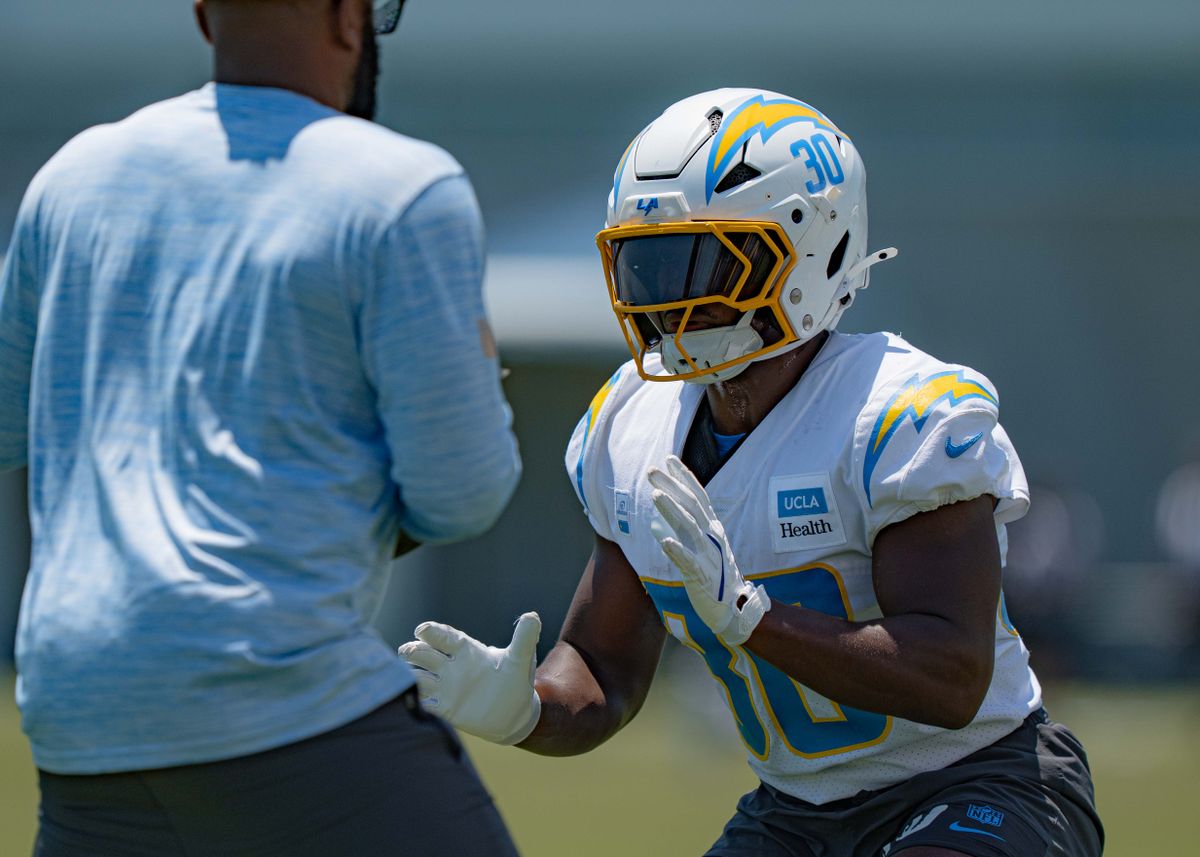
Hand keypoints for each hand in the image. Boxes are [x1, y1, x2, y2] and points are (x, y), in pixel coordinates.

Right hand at [398, 612, 541, 744]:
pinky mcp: (443, 708)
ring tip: (407, 677)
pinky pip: (423, 703)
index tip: (422, 630)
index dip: (431, 632)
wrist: (514, 713)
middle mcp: (449, 666)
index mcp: (465, 650)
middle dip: (412, 651)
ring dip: (410, 676)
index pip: (444, 636)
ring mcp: (444, 687)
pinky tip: (411, 701)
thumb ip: (524, 639)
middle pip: (421, 653)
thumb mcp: (520, 659)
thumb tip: (532, 616)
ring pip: (416, 676)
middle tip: (410, 653)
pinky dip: (415, 701)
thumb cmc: (514, 680)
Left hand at [648, 455, 769, 645]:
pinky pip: (689, 562)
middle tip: (651, 471)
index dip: (684, 477)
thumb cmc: (716, 576)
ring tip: (656, 495)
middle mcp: (712, 536)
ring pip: (690, 528)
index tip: (669, 459)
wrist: (736, 607)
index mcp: (712, 528)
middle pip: (691, 506)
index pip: (698, 496)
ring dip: (672, 511)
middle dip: (671, 486)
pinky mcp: (703, 577)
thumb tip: (661, 518)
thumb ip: (688, 529)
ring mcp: (708, 555)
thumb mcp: (705, 546)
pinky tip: (664, 541)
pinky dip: (678, 551)